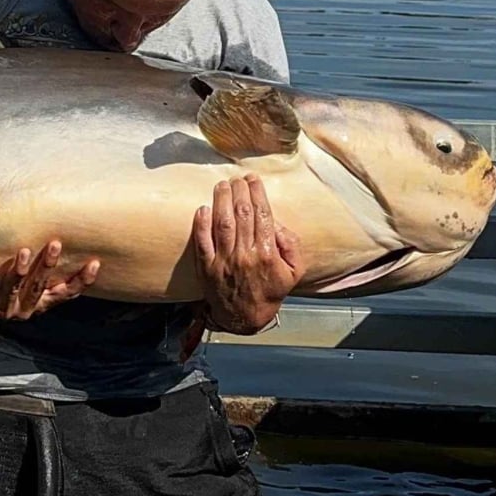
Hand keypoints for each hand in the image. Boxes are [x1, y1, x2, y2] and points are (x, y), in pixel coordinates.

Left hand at [0, 241, 99, 323]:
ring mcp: (5, 311)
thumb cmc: (9, 296)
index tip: (95, 263)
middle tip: (55, 244)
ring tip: (24, 250)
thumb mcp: (30, 290)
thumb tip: (67, 246)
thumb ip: (46, 277)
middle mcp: (26, 309)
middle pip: (38, 286)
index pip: (66, 294)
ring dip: (20, 270)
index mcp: (42, 304)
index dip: (81, 281)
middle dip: (48, 266)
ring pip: (14, 288)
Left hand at [191, 174, 303, 334]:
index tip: (253, 179)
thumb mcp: (294, 272)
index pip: (262, 215)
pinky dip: (201, 224)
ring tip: (222, 185)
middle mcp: (244, 255)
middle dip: (239, 191)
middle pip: (241, 215)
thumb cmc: (270, 291)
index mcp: (267, 254)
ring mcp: (224, 261)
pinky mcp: (207, 267)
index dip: (257, 193)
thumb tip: (276, 223)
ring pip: (222, 224)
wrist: (245, 317)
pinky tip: (203, 208)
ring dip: (221, 200)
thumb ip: (290, 245)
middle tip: (237, 178)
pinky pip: (202, 242)